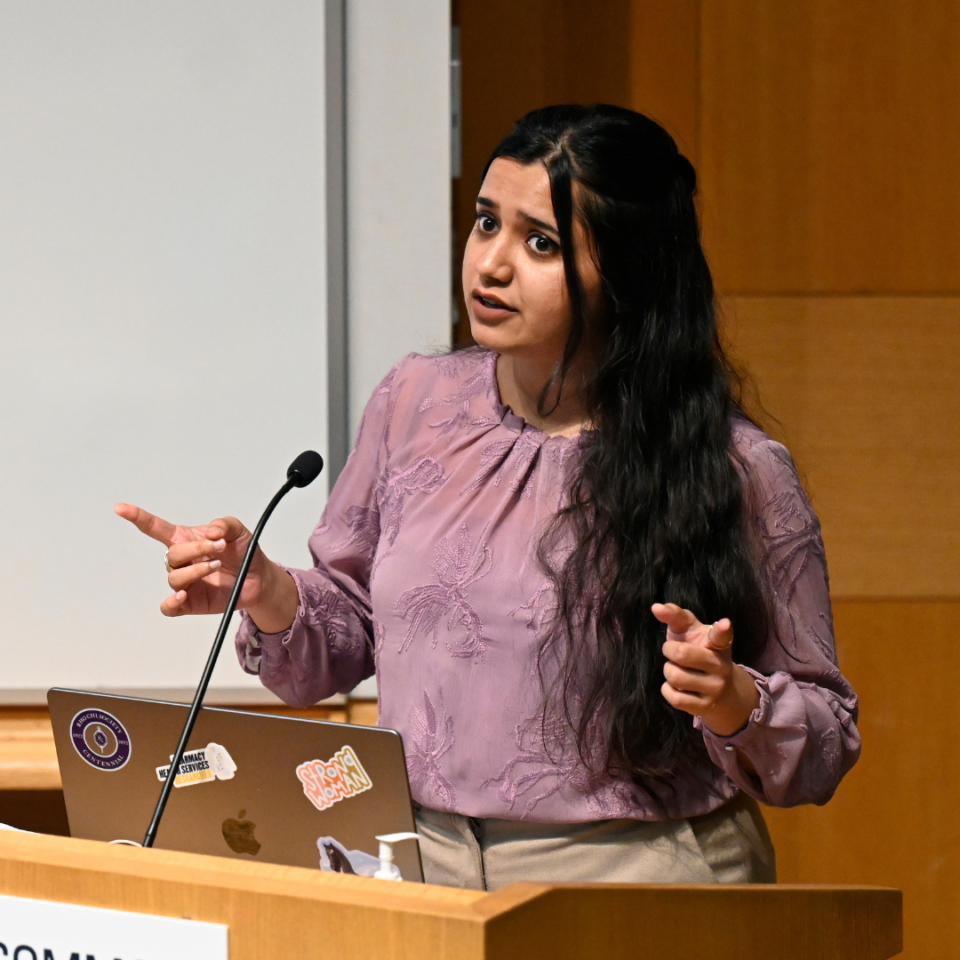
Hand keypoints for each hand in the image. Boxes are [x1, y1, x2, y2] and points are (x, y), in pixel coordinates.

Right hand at [114, 504, 298, 631]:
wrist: (259, 578)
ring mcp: (185, 582)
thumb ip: (225, 524)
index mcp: (185, 540)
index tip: (120, 508)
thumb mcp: (238, 531)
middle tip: (220, 548)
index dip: (138, 518)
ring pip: (175, 578)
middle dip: (197, 549)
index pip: (156, 528)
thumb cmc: (243, 552)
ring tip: (216, 566)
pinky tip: (183, 595)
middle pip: (173, 555)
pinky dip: (172, 602)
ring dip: (196, 571)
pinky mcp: (190, 603)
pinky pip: (169, 607)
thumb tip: (212, 531)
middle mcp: (181, 561)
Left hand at [652, 602, 759, 736]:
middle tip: (673, 652)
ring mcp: (715, 688)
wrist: (720, 691)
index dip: (722, 628)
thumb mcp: (689, 631)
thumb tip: (655, 607)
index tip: (724, 623)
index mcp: (719, 644)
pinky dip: (667, 689)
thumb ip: (675, 616)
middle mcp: (721, 665)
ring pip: (675, 676)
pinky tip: (676, 686)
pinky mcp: (705, 707)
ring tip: (677, 669)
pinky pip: (674, 697)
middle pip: (681, 654)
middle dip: (668, 650)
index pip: (721, 635)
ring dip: (668, 670)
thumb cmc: (697, 651)